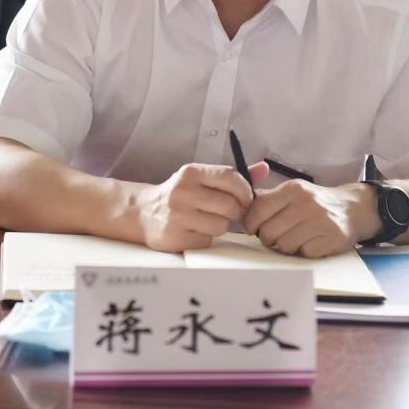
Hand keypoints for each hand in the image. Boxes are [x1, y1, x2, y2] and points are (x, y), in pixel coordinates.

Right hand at [133, 161, 268, 252]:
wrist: (143, 212)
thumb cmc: (180, 194)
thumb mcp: (201, 179)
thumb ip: (233, 176)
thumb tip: (264, 168)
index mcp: (191, 172)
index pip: (230, 177)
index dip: (245, 191)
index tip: (246, 198)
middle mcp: (183, 191)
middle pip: (230, 205)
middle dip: (234, 212)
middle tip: (226, 212)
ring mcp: (178, 215)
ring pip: (221, 225)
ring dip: (220, 226)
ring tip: (207, 220)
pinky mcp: (175, 237)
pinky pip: (207, 240)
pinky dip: (206, 238)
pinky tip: (194, 230)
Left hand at [243, 180, 379, 258]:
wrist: (352, 208)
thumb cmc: (315, 202)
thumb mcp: (293, 191)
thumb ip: (268, 197)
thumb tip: (240, 203)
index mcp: (293, 189)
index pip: (258, 210)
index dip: (251, 224)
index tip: (254, 228)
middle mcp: (305, 203)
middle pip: (268, 232)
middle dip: (267, 238)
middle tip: (275, 236)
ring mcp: (319, 221)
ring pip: (284, 246)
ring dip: (285, 247)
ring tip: (294, 238)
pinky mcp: (330, 239)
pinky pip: (303, 254)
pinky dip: (303, 252)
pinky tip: (309, 242)